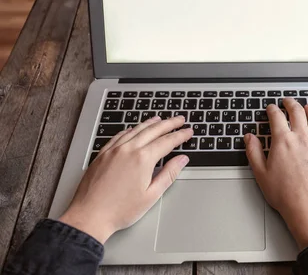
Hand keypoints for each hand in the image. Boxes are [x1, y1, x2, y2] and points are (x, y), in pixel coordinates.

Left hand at [59, 116, 191, 242]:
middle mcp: (128, 150)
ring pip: (136, 129)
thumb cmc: (119, 210)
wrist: (89, 217)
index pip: (167, 141)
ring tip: (160, 119)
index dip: (180, 135)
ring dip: (151, 123)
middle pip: (153, 130)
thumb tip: (182, 160)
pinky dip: (131, 129)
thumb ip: (169, 174)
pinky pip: (120, 135)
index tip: (188, 132)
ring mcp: (113, 150)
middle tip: (180, 120)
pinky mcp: (102, 154)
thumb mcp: (151, 195)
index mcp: (143, 159)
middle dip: (169, 124)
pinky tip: (135, 129)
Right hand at [245, 98, 307, 249]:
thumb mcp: (261, 174)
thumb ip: (254, 152)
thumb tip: (249, 138)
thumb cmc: (285, 194)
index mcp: (283, 141)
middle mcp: (302, 138)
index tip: (271, 108)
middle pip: (298, 112)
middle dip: (291, 104)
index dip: (272, 109)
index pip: (277, 117)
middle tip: (288, 101)